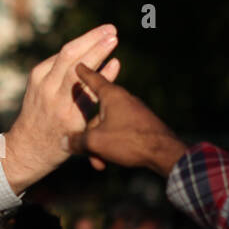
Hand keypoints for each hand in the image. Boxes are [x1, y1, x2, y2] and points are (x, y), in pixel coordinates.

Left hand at [1, 24, 120, 191]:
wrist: (29, 144)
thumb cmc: (65, 137)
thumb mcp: (85, 123)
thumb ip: (98, 94)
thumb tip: (115, 62)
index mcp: (69, 114)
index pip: (87, 82)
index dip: (101, 62)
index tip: (115, 50)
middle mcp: (52, 97)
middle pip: (72, 61)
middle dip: (94, 43)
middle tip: (113, 31)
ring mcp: (40, 85)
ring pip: (64, 54)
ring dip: (86, 39)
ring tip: (107, 29)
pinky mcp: (35, 77)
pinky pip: (58, 57)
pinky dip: (75, 48)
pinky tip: (90, 40)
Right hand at [65, 63, 187, 175]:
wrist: (165, 153)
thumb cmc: (129, 141)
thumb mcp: (96, 142)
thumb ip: (77, 141)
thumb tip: (64, 141)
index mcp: (111, 96)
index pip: (93, 79)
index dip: (83, 73)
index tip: (78, 64)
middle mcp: (123, 100)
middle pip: (96, 115)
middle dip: (89, 137)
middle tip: (86, 153)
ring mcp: (134, 112)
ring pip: (107, 126)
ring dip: (100, 145)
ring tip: (101, 163)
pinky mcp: (142, 124)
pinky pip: (119, 131)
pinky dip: (112, 145)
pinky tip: (111, 160)